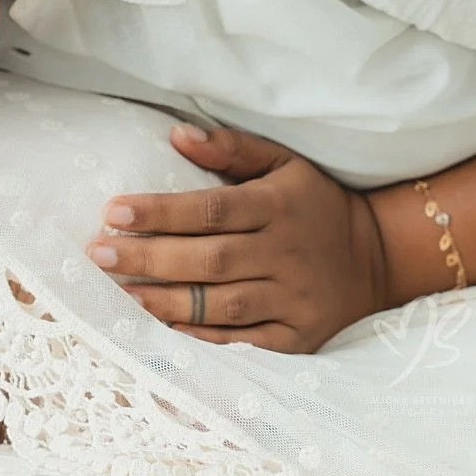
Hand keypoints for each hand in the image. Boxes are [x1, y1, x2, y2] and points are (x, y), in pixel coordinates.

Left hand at [88, 125, 388, 352]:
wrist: (378, 256)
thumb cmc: (313, 203)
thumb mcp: (283, 162)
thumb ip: (230, 149)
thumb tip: (175, 134)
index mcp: (278, 206)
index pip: (210, 209)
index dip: (160, 212)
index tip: (112, 211)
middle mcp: (286, 254)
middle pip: (209, 259)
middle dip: (148, 257)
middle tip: (97, 254)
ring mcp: (294, 300)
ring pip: (221, 305)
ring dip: (164, 300)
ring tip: (118, 292)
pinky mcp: (297, 337)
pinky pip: (242, 341)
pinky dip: (199, 336)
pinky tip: (159, 325)